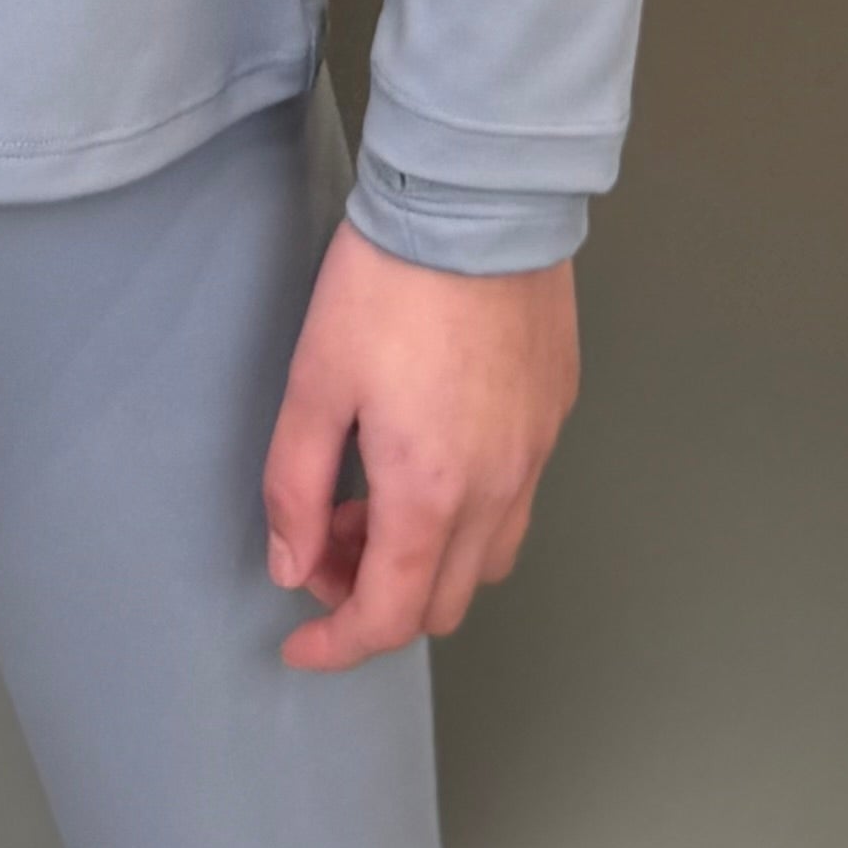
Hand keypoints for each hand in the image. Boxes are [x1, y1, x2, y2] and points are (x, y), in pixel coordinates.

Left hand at [259, 221, 577, 669]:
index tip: (298, 643)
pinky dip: (467, 510)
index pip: (389, 616)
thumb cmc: (388, 285)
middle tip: (328, 542)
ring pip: (486, 557)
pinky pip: (517, 498)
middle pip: (441, 602)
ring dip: (426, 557)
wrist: (479, 200)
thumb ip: (296, 487)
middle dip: (377, 598)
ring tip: (374, 496)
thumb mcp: (315, 383)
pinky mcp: (555, 412)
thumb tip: (292, 567)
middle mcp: (497, 489)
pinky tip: (427, 449)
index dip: (337, 647)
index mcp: (430, 493)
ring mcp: (536, 452)